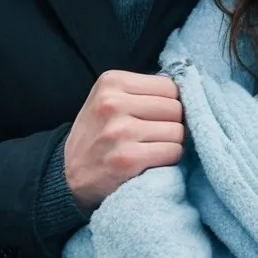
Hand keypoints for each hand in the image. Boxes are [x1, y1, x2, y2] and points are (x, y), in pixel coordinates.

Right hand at [64, 70, 184, 212]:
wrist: (68, 175)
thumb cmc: (96, 135)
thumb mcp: (108, 99)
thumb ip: (141, 91)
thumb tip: (189, 91)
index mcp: (111, 82)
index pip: (169, 86)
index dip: (171, 103)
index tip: (159, 116)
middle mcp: (113, 103)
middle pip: (176, 108)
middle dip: (173, 123)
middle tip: (156, 134)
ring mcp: (120, 132)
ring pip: (178, 131)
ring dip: (172, 143)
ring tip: (152, 147)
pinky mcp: (128, 159)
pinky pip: (173, 151)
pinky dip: (169, 158)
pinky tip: (151, 160)